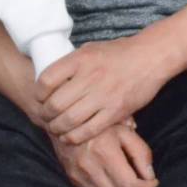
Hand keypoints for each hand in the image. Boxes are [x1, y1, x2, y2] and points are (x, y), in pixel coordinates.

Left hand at [36, 38, 165, 143]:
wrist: (148, 58)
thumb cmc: (117, 53)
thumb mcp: (89, 49)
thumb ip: (71, 63)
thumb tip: (52, 78)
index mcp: (79, 60)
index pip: (47, 79)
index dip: (38, 92)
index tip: (38, 97)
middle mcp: (89, 77)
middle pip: (56, 103)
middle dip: (45, 114)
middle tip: (43, 116)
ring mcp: (103, 96)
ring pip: (71, 119)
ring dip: (58, 128)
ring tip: (54, 128)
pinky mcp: (116, 111)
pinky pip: (91, 130)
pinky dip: (75, 136)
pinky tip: (69, 137)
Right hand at [50, 123, 157, 186]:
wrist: (64, 116)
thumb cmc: (98, 120)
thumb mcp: (123, 128)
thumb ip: (140, 152)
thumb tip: (149, 176)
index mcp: (103, 151)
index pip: (130, 186)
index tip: (153, 181)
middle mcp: (89, 166)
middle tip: (144, 186)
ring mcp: (78, 174)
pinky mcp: (72, 178)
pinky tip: (116, 185)